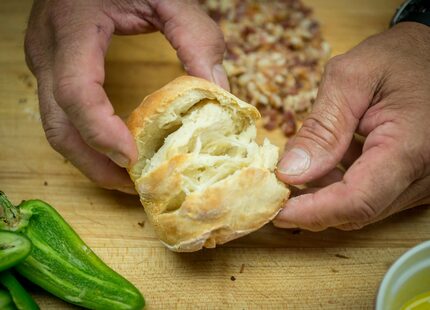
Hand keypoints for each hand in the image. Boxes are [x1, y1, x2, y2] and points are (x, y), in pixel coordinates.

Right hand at [24, 0, 227, 192]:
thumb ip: (196, 37)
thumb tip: (220, 91)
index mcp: (73, 29)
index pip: (75, 91)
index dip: (101, 131)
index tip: (132, 159)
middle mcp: (48, 50)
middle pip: (58, 125)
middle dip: (93, 163)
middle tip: (132, 186)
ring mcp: (44, 62)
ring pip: (55, 126)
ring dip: (88, 159)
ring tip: (126, 176)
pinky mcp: (52, 69)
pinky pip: (62, 116)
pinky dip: (86, 140)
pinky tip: (115, 149)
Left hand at [274, 22, 429, 230]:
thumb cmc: (398, 58)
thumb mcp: (351, 79)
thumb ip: (321, 128)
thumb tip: (289, 172)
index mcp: (409, 147)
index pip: (355, 201)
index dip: (311, 212)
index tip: (274, 210)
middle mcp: (422, 175)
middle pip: (356, 211)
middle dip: (310, 205)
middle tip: (276, 186)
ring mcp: (421, 182)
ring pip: (362, 208)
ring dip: (324, 193)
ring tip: (301, 163)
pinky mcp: (413, 181)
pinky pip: (371, 196)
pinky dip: (341, 184)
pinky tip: (327, 160)